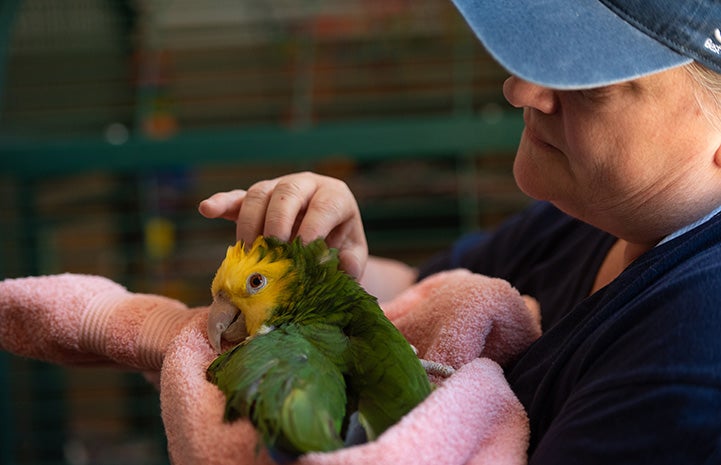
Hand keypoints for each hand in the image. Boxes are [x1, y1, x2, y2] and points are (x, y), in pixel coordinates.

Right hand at [198, 172, 367, 278]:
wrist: (326, 241)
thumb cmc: (340, 248)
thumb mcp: (352, 255)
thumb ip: (352, 262)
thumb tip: (345, 266)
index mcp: (334, 196)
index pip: (324, 205)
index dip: (314, 225)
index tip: (303, 247)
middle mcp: (306, 185)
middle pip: (288, 192)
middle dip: (278, 219)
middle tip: (273, 247)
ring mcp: (278, 189)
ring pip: (260, 193)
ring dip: (251, 221)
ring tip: (249, 251)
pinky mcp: (256, 200)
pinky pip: (237, 198)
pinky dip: (221, 202)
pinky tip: (207, 209)